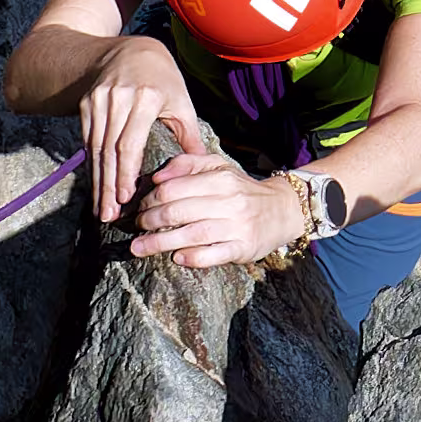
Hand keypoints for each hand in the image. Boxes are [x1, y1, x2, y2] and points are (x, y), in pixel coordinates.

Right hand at [78, 39, 206, 227]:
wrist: (128, 50)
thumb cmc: (161, 77)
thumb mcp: (181, 99)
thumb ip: (189, 133)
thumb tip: (200, 164)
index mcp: (146, 97)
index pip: (130, 143)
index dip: (125, 172)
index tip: (124, 198)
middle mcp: (118, 98)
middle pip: (109, 150)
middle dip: (107, 185)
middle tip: (108, 215)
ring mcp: (99, 101)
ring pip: (94, 148)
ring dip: (97, 180)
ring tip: (101, 208)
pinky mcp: (86, 104)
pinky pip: (87, 140)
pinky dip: (92, 165)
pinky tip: (96, 185)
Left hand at [128, 152, 312, 274]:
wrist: (283, 209)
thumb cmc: (242, 189)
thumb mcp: (219, 167)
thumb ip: (188, 164)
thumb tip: (157, 177)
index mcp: (221, 178)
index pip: (174, 188)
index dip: (151, 198)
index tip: (141, 207)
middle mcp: (229, 201)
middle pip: (178, 211)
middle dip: (150, 221)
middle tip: (137, 227)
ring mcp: (237, 226)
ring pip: (191, 235)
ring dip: (160, 243)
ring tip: (139, 248)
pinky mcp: (243, 248)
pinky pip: (213, 255)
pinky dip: (192, 257)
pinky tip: (177, 257)